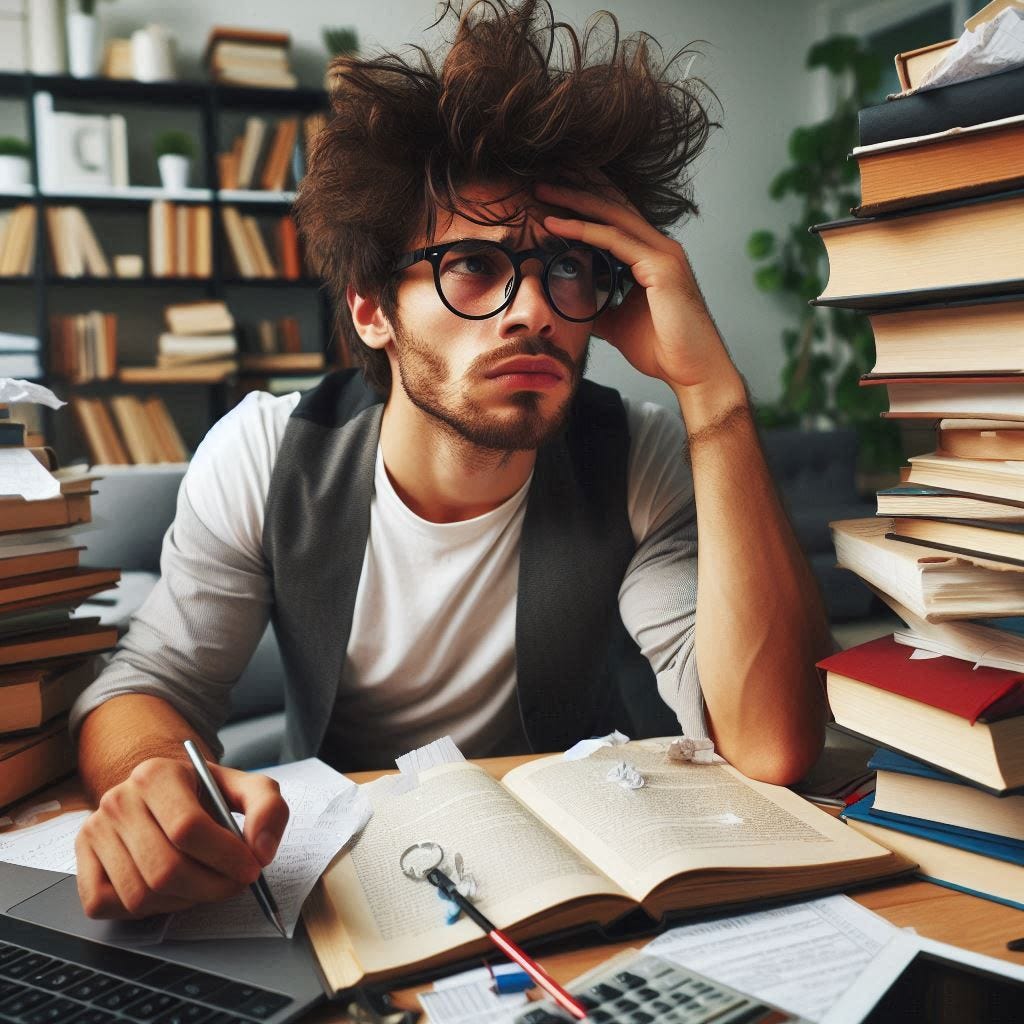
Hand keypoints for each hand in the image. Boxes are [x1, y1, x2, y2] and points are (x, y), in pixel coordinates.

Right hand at [75, 756, 288, 919]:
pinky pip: (110, 905)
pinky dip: (146, 909)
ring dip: (184, 901)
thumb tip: (262, 850)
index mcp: (156, 774)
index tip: (252, 869)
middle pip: (165, 869)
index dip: (226, 857)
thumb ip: (268, 808)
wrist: (161, 791)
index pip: (188, 828)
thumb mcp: (244, 788)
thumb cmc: (205, 794)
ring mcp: (95, 831)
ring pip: (140, 894)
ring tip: (205, 883)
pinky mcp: (82, 862)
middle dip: (211, 887)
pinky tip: (169, 889)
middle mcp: (118, 800)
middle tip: (235, 885)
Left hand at [535, 180, 737, 393]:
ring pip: (612, 214)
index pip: (615, 217)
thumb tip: (570, 304)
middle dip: (576, 189)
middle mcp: (660, 246)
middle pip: (612, 205)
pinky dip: (583, 230)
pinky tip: (556, 225)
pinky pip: (614, 239)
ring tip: (540, 194)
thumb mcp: (617, 323)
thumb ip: (598, 307)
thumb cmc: (662, 349)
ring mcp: (663, 252)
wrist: (692, 371)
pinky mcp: (661, 266)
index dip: (584, 202)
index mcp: (652, 255)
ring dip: (574, 201)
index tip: (549, 197)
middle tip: (539, 182)